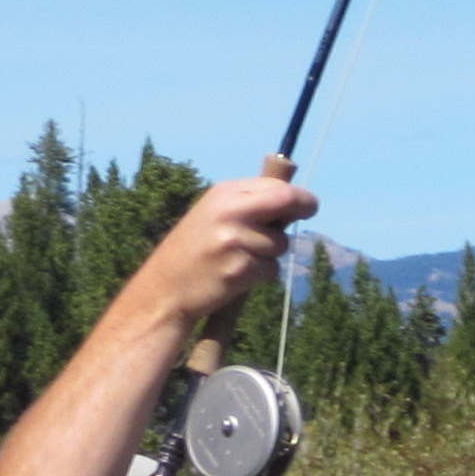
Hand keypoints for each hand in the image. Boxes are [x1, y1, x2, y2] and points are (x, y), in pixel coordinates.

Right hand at [135, 173, 320, 339]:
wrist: (165, 290)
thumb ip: (245, 204)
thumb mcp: (212, 214)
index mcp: (224, 194)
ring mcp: (236, 241)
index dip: (296, 194)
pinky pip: (271, 270)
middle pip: (286, 201)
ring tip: (240, 260)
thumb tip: (288, 196)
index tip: (307, 202)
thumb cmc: (192, 252)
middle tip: (309, 210)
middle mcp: (230, 212)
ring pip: (280, 244)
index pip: (274, 186)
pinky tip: (236, 277)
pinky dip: (261, 276)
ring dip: (270, 255)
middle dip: (304, 205)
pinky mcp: (241, 269)